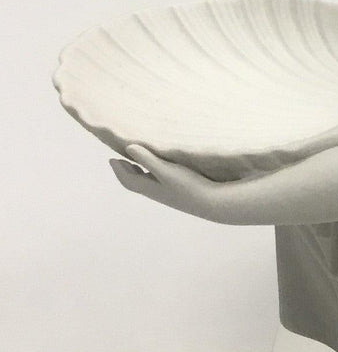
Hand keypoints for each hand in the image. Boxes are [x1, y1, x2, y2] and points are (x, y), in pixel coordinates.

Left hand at [110, 145, 226, 220]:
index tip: (112, 159)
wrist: (211, 203)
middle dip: (126, 172)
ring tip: (136, 164)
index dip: (118, 170)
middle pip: (135, 183)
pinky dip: (151, 175)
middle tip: (120, 161)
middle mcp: (156, 192)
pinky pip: (157, 183)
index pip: (127, 180)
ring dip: (138, 173)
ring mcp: (167, 193)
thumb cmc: (188, 186)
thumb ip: (148, 159)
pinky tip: (160, 170)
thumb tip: (128, 148)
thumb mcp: (166, 170)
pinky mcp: (177, 192)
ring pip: (146, 183)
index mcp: (149, 188)